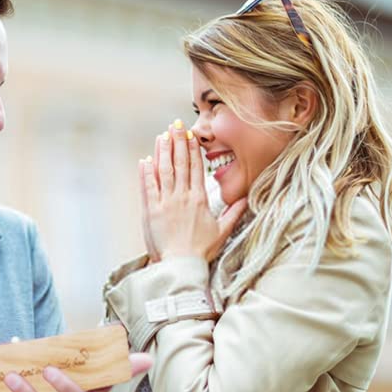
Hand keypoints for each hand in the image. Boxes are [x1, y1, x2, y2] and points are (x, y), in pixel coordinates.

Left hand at [140, 121, 247, 262]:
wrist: (181, 266)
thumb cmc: (201, 251)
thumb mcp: (222, 231)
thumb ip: (234, 213)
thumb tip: (246, 200)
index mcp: (199, 199)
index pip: (196, 168)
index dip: (193, 150)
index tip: (191, 136)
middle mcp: (182, 196)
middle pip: (180, 163)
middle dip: (178, 142)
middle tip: (176, 125)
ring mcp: (166, 202)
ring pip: (163, 171)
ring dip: (162, 152)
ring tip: (162, 136)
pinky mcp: (151, 210)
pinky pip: (148, 186)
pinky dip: (146, 172)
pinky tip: (146, 160)